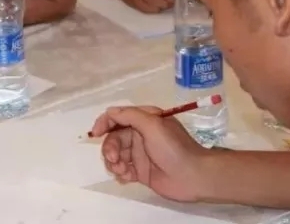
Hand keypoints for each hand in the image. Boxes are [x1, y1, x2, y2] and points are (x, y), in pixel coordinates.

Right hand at [91, 106, 210, 201]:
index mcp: (144, 120)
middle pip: (114, 138)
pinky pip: (122, 170)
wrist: (193, 176)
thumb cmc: (173, 147)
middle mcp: (140, 135)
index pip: (118, 117)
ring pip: (116, 155)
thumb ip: (129, 116)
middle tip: (114, 159)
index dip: (104, 123)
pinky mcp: (141, 172)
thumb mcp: (152, 124)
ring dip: (113, 162)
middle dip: (110, 148)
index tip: (96, 133)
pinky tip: (126, 177)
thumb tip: (109, 112)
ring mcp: (140, 154)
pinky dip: (120, 173)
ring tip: (122, 171)